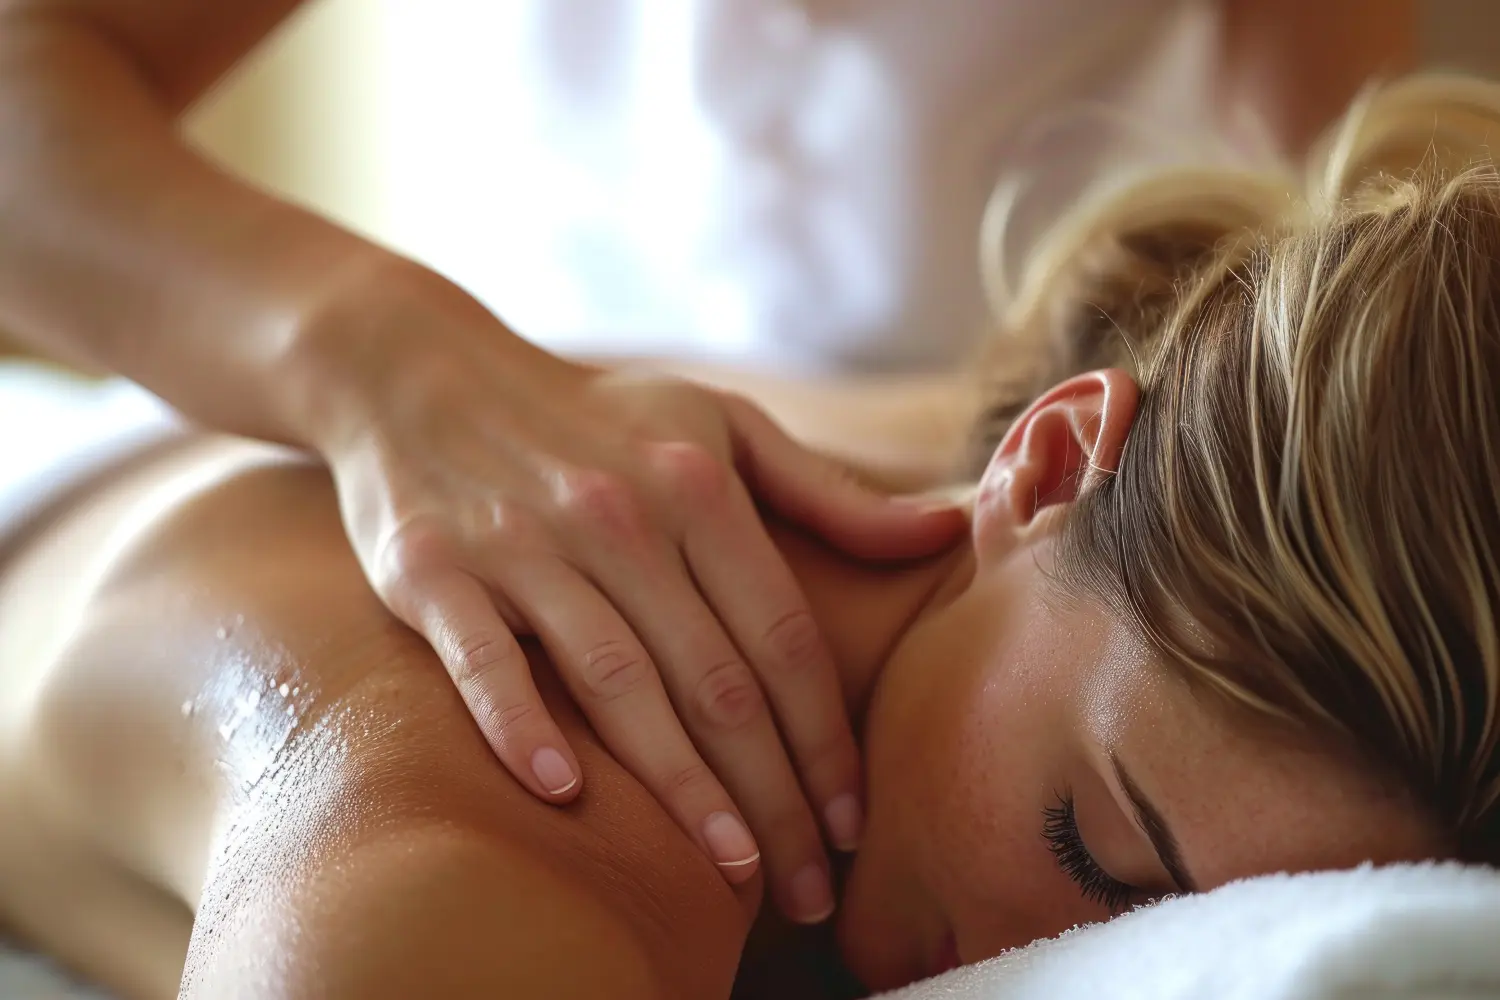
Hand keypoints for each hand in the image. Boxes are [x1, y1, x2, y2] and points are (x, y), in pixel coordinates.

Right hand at [287, 263, 966, 922]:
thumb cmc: (599, 417)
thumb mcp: (721, 426)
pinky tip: (567, 795)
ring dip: (681, 788)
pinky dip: (521, 727)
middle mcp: (618, 517)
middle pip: (717, 681)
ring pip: (618, 683)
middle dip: (774, 796)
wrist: (428, 374)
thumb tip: (943, 531)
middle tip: (810, 888)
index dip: (826, 739)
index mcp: (698, 487)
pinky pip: (482, 661)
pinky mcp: (433, 570)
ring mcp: (522, 544)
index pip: (784, 638)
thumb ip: (827, 492)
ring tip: (735, 870)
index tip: (853, 822)